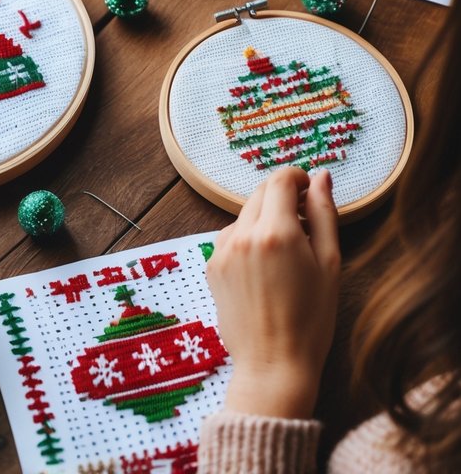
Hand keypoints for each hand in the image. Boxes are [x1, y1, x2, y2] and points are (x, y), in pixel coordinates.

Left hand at [207, 168, 339, 418]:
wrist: (274, 365)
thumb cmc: (311, 319)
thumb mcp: (330, 264)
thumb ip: (325, 214)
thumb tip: (321, 176)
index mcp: (277, 232)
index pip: (280, 180)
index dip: (297, 177)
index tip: (309, 189)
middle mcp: (243, 235)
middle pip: (261, 192)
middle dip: (282, 196)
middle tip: (303, 220)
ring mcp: (223, 250)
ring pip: (245, 214)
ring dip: (264, 218)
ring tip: (285, 252)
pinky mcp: (212, 266)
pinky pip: (231, 237)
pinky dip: (248, 239)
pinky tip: (264, 268)